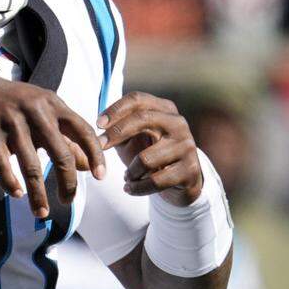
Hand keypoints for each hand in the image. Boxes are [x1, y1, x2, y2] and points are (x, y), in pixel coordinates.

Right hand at [0, 77, 104, 217]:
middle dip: (67, 183)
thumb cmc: (15, 106)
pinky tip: (17, 194)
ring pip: (31, 165)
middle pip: (60, 153)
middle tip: (67, 201)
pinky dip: (11, 183)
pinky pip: (2, 163)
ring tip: (41, 212)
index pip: (83, 130)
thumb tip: (86, 167)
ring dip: (38, 194)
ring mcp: (11, 120)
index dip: (95, 154)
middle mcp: (35, 110)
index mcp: (53, 104)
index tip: (101, 177)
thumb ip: (66, 138)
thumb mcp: (43, 115)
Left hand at [98, 92, 202, 206]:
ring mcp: (186, 145)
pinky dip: (137, 188)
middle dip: (116, 133)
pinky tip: (131, 188)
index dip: (115, 110)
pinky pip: (155, 181)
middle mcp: (178, 123)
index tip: (98, 124)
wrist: (181, 182)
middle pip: (142, 119)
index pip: (137, 100)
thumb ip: (119, 130)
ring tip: (127, 177)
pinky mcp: (190, 170)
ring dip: (130, 172)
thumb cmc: (151, 155)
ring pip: (146, 158)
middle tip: (99, 147)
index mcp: (164, 109)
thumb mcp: (134, 139)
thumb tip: (100, 128)